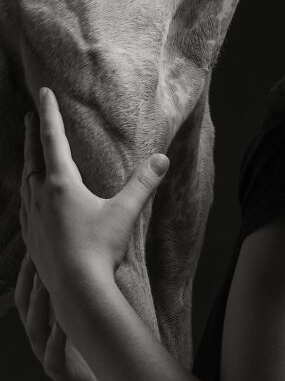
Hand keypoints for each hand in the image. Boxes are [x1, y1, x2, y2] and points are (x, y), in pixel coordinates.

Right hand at [14, 250, 122, 380]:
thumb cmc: (105, 350)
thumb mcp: (91, 318)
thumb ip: (88, 293)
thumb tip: (97, 257)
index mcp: (47, 326)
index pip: (30, 296)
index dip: (28, 274)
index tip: (33, 249)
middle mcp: (43, 342)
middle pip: (26, 309)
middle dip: (28, 283)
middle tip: (33, 259)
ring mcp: (49, 360)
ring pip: (35, 331)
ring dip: (39, 307)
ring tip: (45, 286)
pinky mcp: (62, 378)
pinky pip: (52, 358)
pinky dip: (56, 340)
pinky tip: (62, 326)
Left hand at [20, 86, 169, 304]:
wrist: (75, 289)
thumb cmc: (99, 249)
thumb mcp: (125, 212)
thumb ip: (144, 183)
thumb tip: (163, 158)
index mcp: (61, 183)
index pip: (53, 138)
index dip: (49, 113)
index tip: (43, 92)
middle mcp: (41, 197)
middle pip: (33, 157)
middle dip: (33, 134)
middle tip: (31, 116)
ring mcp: (33, 218)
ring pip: (25, 183)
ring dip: (28, 165)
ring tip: (31, 158)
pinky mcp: (31, 238)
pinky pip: (25, 207)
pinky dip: (26, 194)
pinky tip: (31, 200)